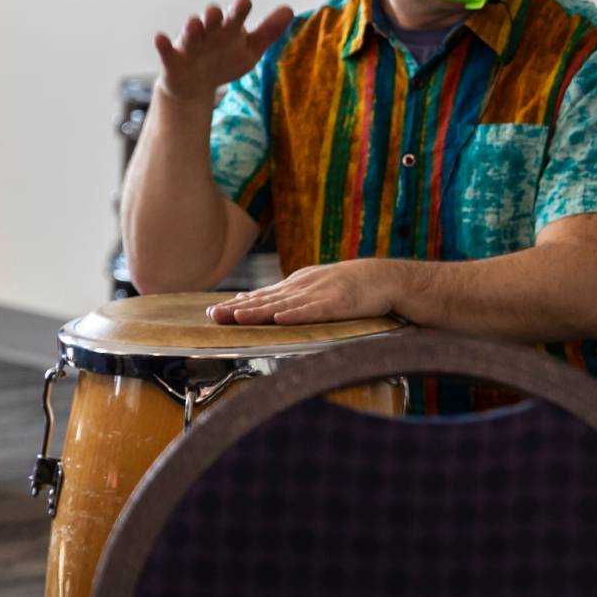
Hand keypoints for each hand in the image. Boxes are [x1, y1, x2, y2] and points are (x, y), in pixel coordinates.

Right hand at [153, 0, 293, 102]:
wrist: (196, 85)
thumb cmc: (225, 61)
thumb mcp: (251, 49)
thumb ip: (269, 31)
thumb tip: (290, 9)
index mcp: (229, 31)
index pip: (236, 19)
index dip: (239, 11)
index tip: (245, 2)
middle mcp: (208, 34)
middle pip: (212, 23)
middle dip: (214, 17)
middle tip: (216, 10)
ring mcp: (190, 46)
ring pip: (190, 35)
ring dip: (192, 29)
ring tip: (194, 21)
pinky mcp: (173, 60)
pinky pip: (167, 51)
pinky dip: (163, 45)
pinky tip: (160, 37)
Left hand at [207, 260, 400, 325]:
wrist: (384, 277)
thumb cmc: (349, 284)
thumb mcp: (311, 286)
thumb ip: (280, 294)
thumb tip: (244, 299)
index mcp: (296, 285)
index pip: (261, 296)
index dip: (236, 305)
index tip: (212, 313)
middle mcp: (303, 287)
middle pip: (266, 300)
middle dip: (238, 309)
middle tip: (213, 316)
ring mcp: (320, 294)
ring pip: (285, 305)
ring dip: (261, 311)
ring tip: (238, 317)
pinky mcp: (338, 303)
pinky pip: (315, 311)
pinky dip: (298, 314)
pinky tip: (281, 319)